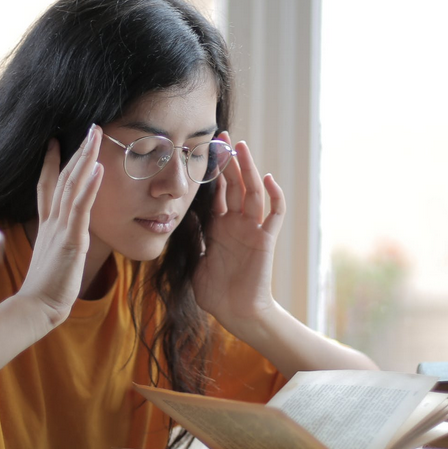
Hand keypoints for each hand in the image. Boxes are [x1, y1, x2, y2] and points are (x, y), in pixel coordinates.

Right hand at [19, 126, 103, 326]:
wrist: (36, 306)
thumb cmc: (47, 288)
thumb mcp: (53, 258)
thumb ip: (57, 243)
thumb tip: (64, 240)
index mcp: (48, 224)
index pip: (48, 186)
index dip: (52, 162)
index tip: (55, 141)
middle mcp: (53, 221)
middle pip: (64, 177)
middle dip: (77, 150)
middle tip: (90, 127)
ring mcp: (61, 228)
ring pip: (73, 185)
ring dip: (85, 158)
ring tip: (96, 136)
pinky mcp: (71, 239)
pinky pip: (81, 208)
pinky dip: (89, 187)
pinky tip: (97, 168)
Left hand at [192, 131, 285, 334]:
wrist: (235, 313)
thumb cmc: (215, 291)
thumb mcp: (193, 259)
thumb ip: (188, 237)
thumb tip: (173, 217)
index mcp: (219, 226)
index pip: (216, 191)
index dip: (212, 171)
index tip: (203, 149)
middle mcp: (237, 223)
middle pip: (235, 184)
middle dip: (229, 160)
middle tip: (222, 135)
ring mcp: (253, 230)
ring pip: (253, 192)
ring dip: (248, 169)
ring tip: (242, 147)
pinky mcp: (265, 240)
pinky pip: (274, 215)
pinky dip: (275, 196)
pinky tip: (268, 179)